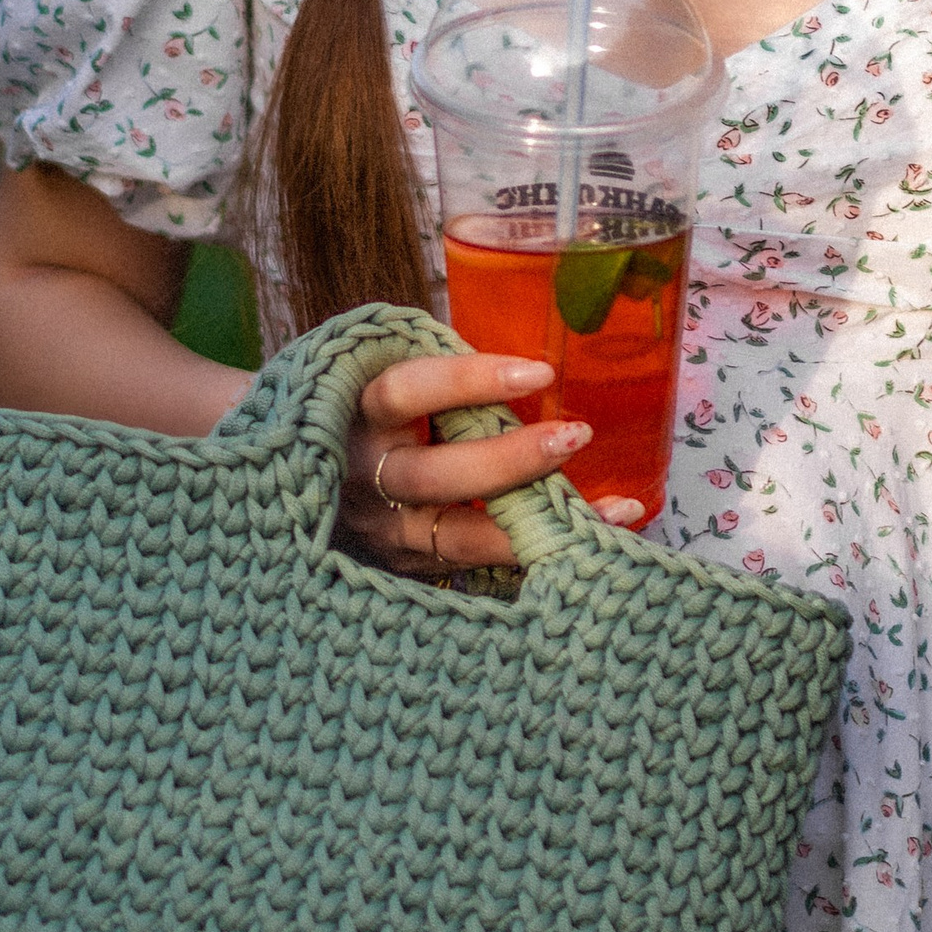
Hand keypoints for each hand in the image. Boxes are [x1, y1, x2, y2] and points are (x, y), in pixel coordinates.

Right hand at [339, 349, 635, 576]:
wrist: (317, 490)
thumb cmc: (378, 418)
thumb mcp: (390, 388)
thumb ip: (439, 377)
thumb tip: (536, 364)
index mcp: (355, 413)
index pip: (407, 391)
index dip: (470, 381)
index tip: (541, 373)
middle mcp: (366, 478)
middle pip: (435, 475)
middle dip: (510, 460)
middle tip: (577, 435)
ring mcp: (387, 531)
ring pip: (460, 536)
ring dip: (538, 521)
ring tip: (614, 507)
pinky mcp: (412, 568)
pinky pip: (482, 566)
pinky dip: (541, 551)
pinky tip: (599, 537)